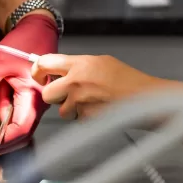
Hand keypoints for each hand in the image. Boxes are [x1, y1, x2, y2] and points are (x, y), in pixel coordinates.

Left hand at [0, 13, 57, 152]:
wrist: (37, 28)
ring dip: (1, 135)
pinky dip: (3, 123)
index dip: (2, 142)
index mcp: (34, 96)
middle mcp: (38, 103)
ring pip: (18, 128)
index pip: (20, 130)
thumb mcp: (0, 62)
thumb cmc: (24, 42)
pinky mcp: (27, 98)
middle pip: (21, 135)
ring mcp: (34, 102)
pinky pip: (16, 116)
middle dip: (0, 144)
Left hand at [31, 54, 163, 120]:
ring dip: (72, 110)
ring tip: (91, 103)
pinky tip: (99, 110)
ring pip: (62, 111)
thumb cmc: (128, 80)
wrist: (146, 98)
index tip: (38, 75)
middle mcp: (76, 81)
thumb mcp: (102, 62)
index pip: (45, 62)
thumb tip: (61, 71)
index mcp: (80, 64)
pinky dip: (85, 118)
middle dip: (54, 96)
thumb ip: (79, 66)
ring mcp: (80, 101)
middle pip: (47, 93)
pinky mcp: (86, 118)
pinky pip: (77, 120)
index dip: (37, 70)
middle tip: (64, 95)